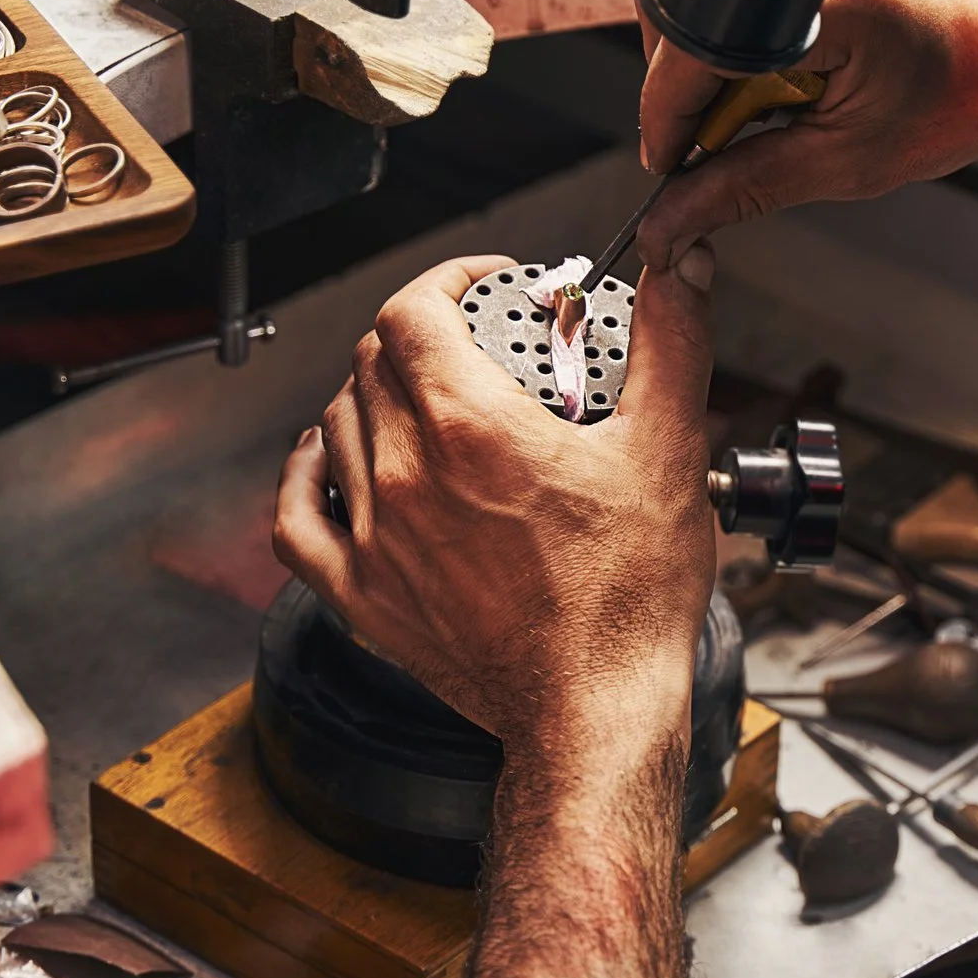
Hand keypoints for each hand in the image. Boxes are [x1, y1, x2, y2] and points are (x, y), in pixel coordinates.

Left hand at [272, 249, 720, 760]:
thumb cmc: (629, 599)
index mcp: (470, 427)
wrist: (594, 711)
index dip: (451, 280)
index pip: (414, 308)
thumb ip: (672, 342)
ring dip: (380, 392)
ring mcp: (376, 536)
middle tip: (485, 347)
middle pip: (376, 357)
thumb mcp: (669, 451)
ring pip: (340, 421)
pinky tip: (335, 459)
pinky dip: (310, 473)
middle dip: (429, 332)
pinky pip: (299, 516)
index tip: (490, 290)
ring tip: (434, 401)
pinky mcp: (363, 593)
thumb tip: (677, 267)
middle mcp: (407, 473)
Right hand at [633, 0, 977, 271]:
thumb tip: (671, 219)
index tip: (671, 173)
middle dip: (700, 95)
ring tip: (799, 107)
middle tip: (738, 149)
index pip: (681, 63)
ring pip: (720, 7)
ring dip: (736, 68)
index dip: (668, 129)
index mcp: (811, 0)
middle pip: (684, 24)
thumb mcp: (851, 160)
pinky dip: (772, 40)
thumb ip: (745, 188)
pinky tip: (821, 68)